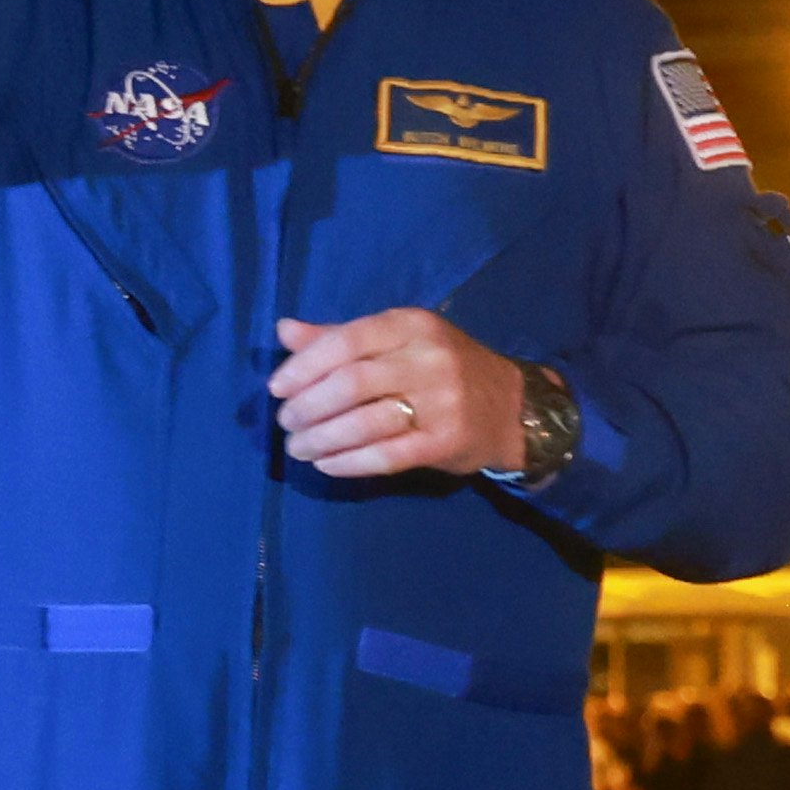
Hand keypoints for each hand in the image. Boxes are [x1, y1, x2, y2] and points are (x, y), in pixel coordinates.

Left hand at [270, 309, 529, 480]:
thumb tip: (284, 330)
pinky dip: (347, 463)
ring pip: (364, 423)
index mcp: (411, 325)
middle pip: (350, 384)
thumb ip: (340, 336)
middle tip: (286, 423)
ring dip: (320, 439)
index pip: (345, 342)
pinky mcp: (446, 442)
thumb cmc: (442, 367)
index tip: (277, 388)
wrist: (512, 407)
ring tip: (298, 448)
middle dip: (307, 408)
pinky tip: (326, 464)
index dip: (304, 367)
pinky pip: (384, 456)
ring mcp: (441, 402)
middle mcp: (427, 359)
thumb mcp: (397, 340)